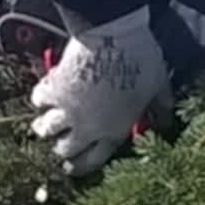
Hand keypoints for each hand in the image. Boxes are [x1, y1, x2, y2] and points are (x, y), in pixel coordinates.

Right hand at [30, 6, 171, 175]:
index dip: (80, 166)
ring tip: (43, 123)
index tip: (70, 167)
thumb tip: (167, 123)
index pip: (93, 160)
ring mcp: (67, 110)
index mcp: (114, 131)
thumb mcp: (160, 87)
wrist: (113, 37)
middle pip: (64, 149)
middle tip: (59, 142)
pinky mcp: (53, 89)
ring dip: (44, 126)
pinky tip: (44, 94)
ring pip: (45, 129)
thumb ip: (161, 109)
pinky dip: (40, 98)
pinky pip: (38, 100)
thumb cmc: (141, 62)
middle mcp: (87, 127)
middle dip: (61, 148)